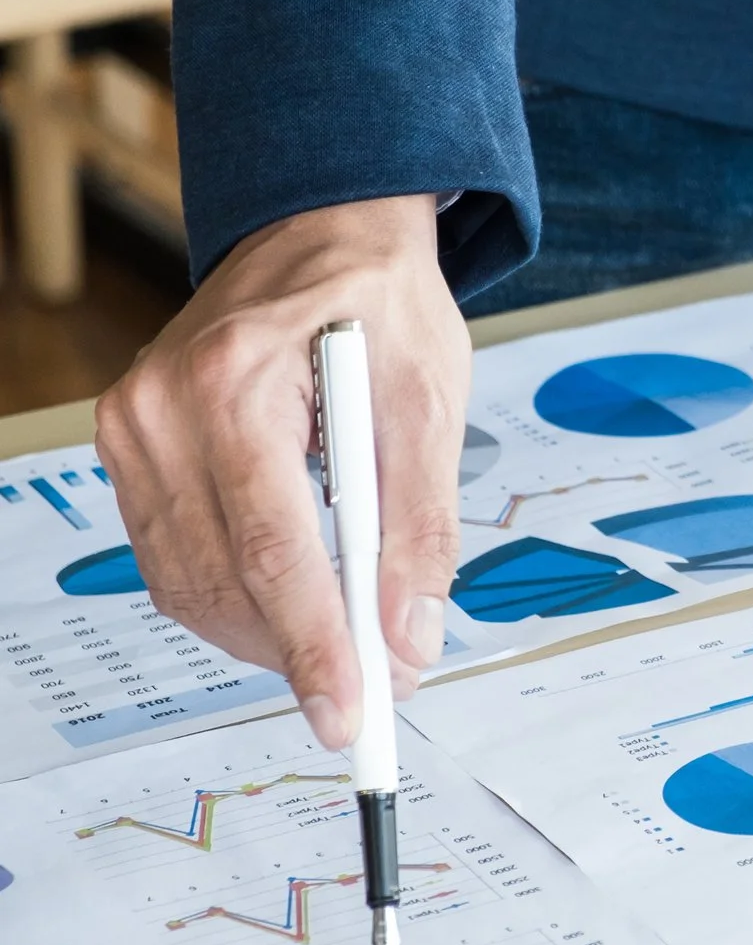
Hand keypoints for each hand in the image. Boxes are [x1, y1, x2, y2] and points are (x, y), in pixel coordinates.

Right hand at [93, 196, 470, 748]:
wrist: (324, 234)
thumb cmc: (381, 303)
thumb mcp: (432, 401)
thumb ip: (420, 525)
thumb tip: (410, 636)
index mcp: (236, 380)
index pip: (273, 549)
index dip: (315, 643)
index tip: (354, 710)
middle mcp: (161, 405)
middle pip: (222, 578)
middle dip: (298, 650)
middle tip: (376, 689)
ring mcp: (131, 426)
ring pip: (187, 582)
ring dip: (262, 634)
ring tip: (342, 649)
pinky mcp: (129, 445)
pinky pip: (171, 554)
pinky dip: (232, 595)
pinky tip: (290, 601)